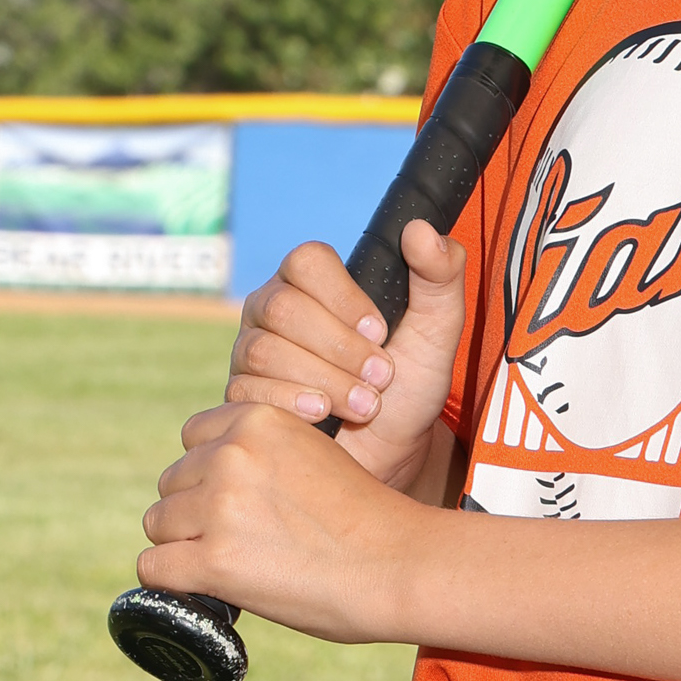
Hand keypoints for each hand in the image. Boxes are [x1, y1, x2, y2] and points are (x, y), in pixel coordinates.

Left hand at [137, 401, 421, 642]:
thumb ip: (264, 455)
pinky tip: (206, 587)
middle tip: (242, 541)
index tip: (236, 500)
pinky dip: (174, 583)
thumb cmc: (367, 518)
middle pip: (172, 483)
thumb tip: (212, 482)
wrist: (400, 564)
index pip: (193, 437)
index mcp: (258, 420)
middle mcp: (231, 454)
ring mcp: (220, 507)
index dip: (209, 472)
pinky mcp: (214, 560)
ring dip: (185, 547)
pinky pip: (154, 569)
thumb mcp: (312, 454)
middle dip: (195, 512)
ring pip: (158, 525)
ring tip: (234, 564)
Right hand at [223, 225, 466, 490]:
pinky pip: (247, 392)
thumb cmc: (411, 384)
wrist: (392, 451)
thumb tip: (419, 228)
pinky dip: (293, 405)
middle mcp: (273, 308)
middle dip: (339, 348)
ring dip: (325, 381)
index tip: (381, 332)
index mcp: (313, 281)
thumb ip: (440, 273)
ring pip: (264, 351)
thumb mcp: (438, 328)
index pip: (307, 261)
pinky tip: (323, 418)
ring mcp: (250, 351)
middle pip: (282, 308)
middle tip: (381, 378)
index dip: (344, 298)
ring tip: (365, 405)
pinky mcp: (240, 395)